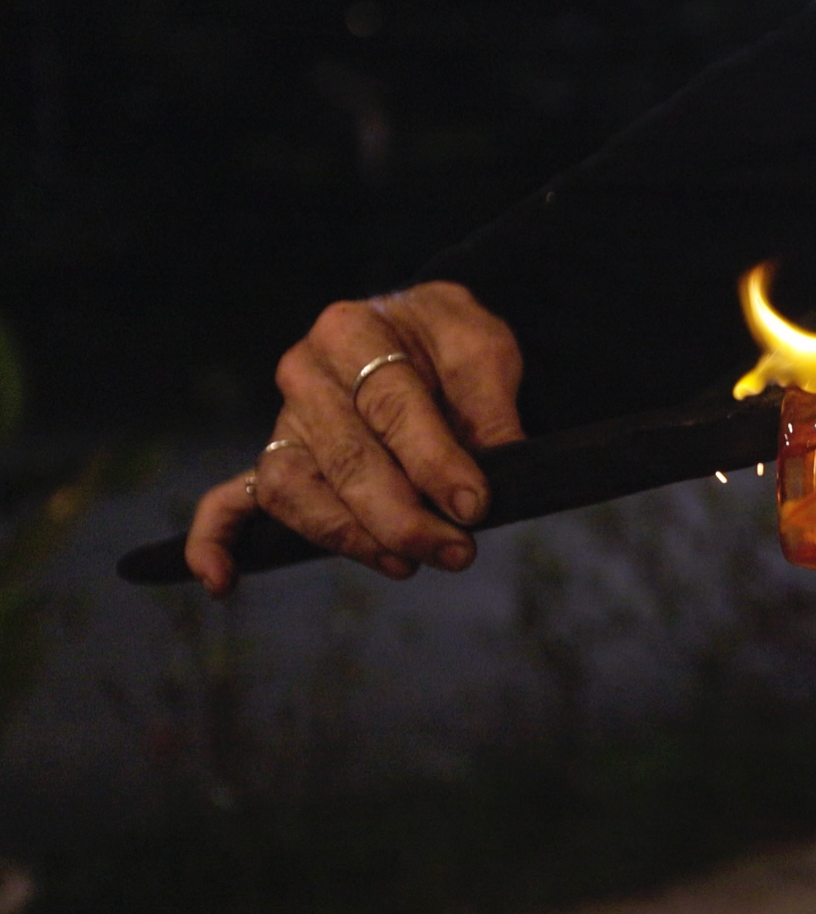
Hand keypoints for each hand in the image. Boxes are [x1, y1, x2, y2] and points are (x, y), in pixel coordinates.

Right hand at [186, 281, 524, 595]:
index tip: (474, 506)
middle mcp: (305, 375)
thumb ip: (490, 406)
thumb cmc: (451, 343)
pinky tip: (220, 580)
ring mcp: (284, 422)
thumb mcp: (483, 350)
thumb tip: (500, 467)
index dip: (434, 463)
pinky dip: (216, 540)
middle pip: (344, 459)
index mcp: (351, 332)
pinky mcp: (278, 460)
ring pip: (295, 492)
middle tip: (458, 550)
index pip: (390, 407)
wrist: (425, 334)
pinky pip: (230, 501)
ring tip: (405, 563)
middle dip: (403, 516)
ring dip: (348, 537)